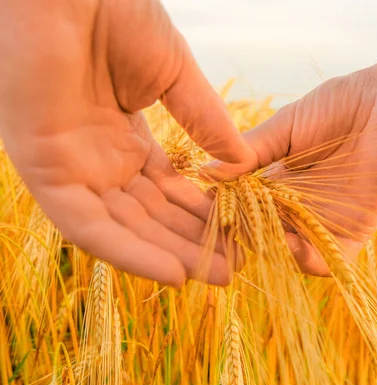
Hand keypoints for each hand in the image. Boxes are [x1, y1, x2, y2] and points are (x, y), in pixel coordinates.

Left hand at [0, 0, 254, 286]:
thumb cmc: (117, 15)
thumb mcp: (176, 76)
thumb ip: (206, 120)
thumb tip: (244, 165)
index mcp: (126, 137)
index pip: (168, 190)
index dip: (203, 214)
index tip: (240, 235)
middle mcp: (99, 159)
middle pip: (149, 215)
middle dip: (192, 242)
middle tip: (233, 269)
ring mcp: (72, 167)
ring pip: (123, 228)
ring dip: (168, 256)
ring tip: (216, 278)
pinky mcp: (45, 170)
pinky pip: (88, 226)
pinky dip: (128, 253)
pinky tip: (174, 274)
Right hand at [205, 64, 376, 274]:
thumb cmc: (340, 106)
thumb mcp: (286, 128)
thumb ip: (252, 152)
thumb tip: (204, 171)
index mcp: (279, 184)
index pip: (245, 209)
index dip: (225, 212)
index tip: (202, 209)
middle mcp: (299, 208)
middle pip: (264, 236)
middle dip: (243, 236)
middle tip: (224, 230)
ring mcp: (326, 222)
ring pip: (291, 253)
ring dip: (270, 248)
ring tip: (254, 234)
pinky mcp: (355, 230)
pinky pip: (330, 260)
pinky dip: (308, 259)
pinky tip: (291, 243)